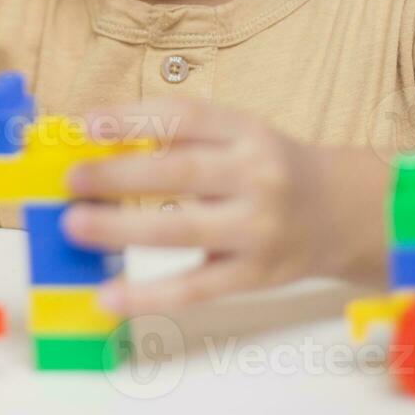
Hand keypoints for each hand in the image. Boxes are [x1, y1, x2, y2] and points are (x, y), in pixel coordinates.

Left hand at [63, 97, 361, 315]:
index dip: (134, 119)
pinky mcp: (254, 276)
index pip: (186, 118)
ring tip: (74, 226)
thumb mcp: (239, 135)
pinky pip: (194, 288)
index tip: (86, 123)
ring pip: (182, 230)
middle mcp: (256, 177)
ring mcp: (257, 230)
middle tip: (71, 180)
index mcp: (247, 131)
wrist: (343, 212)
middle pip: (179, 174)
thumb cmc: (270, 167)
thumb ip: (182, 137)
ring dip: (121, 228)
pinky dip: (148, 295)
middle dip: (118, 175)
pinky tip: (107, 296)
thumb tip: (97, 142)